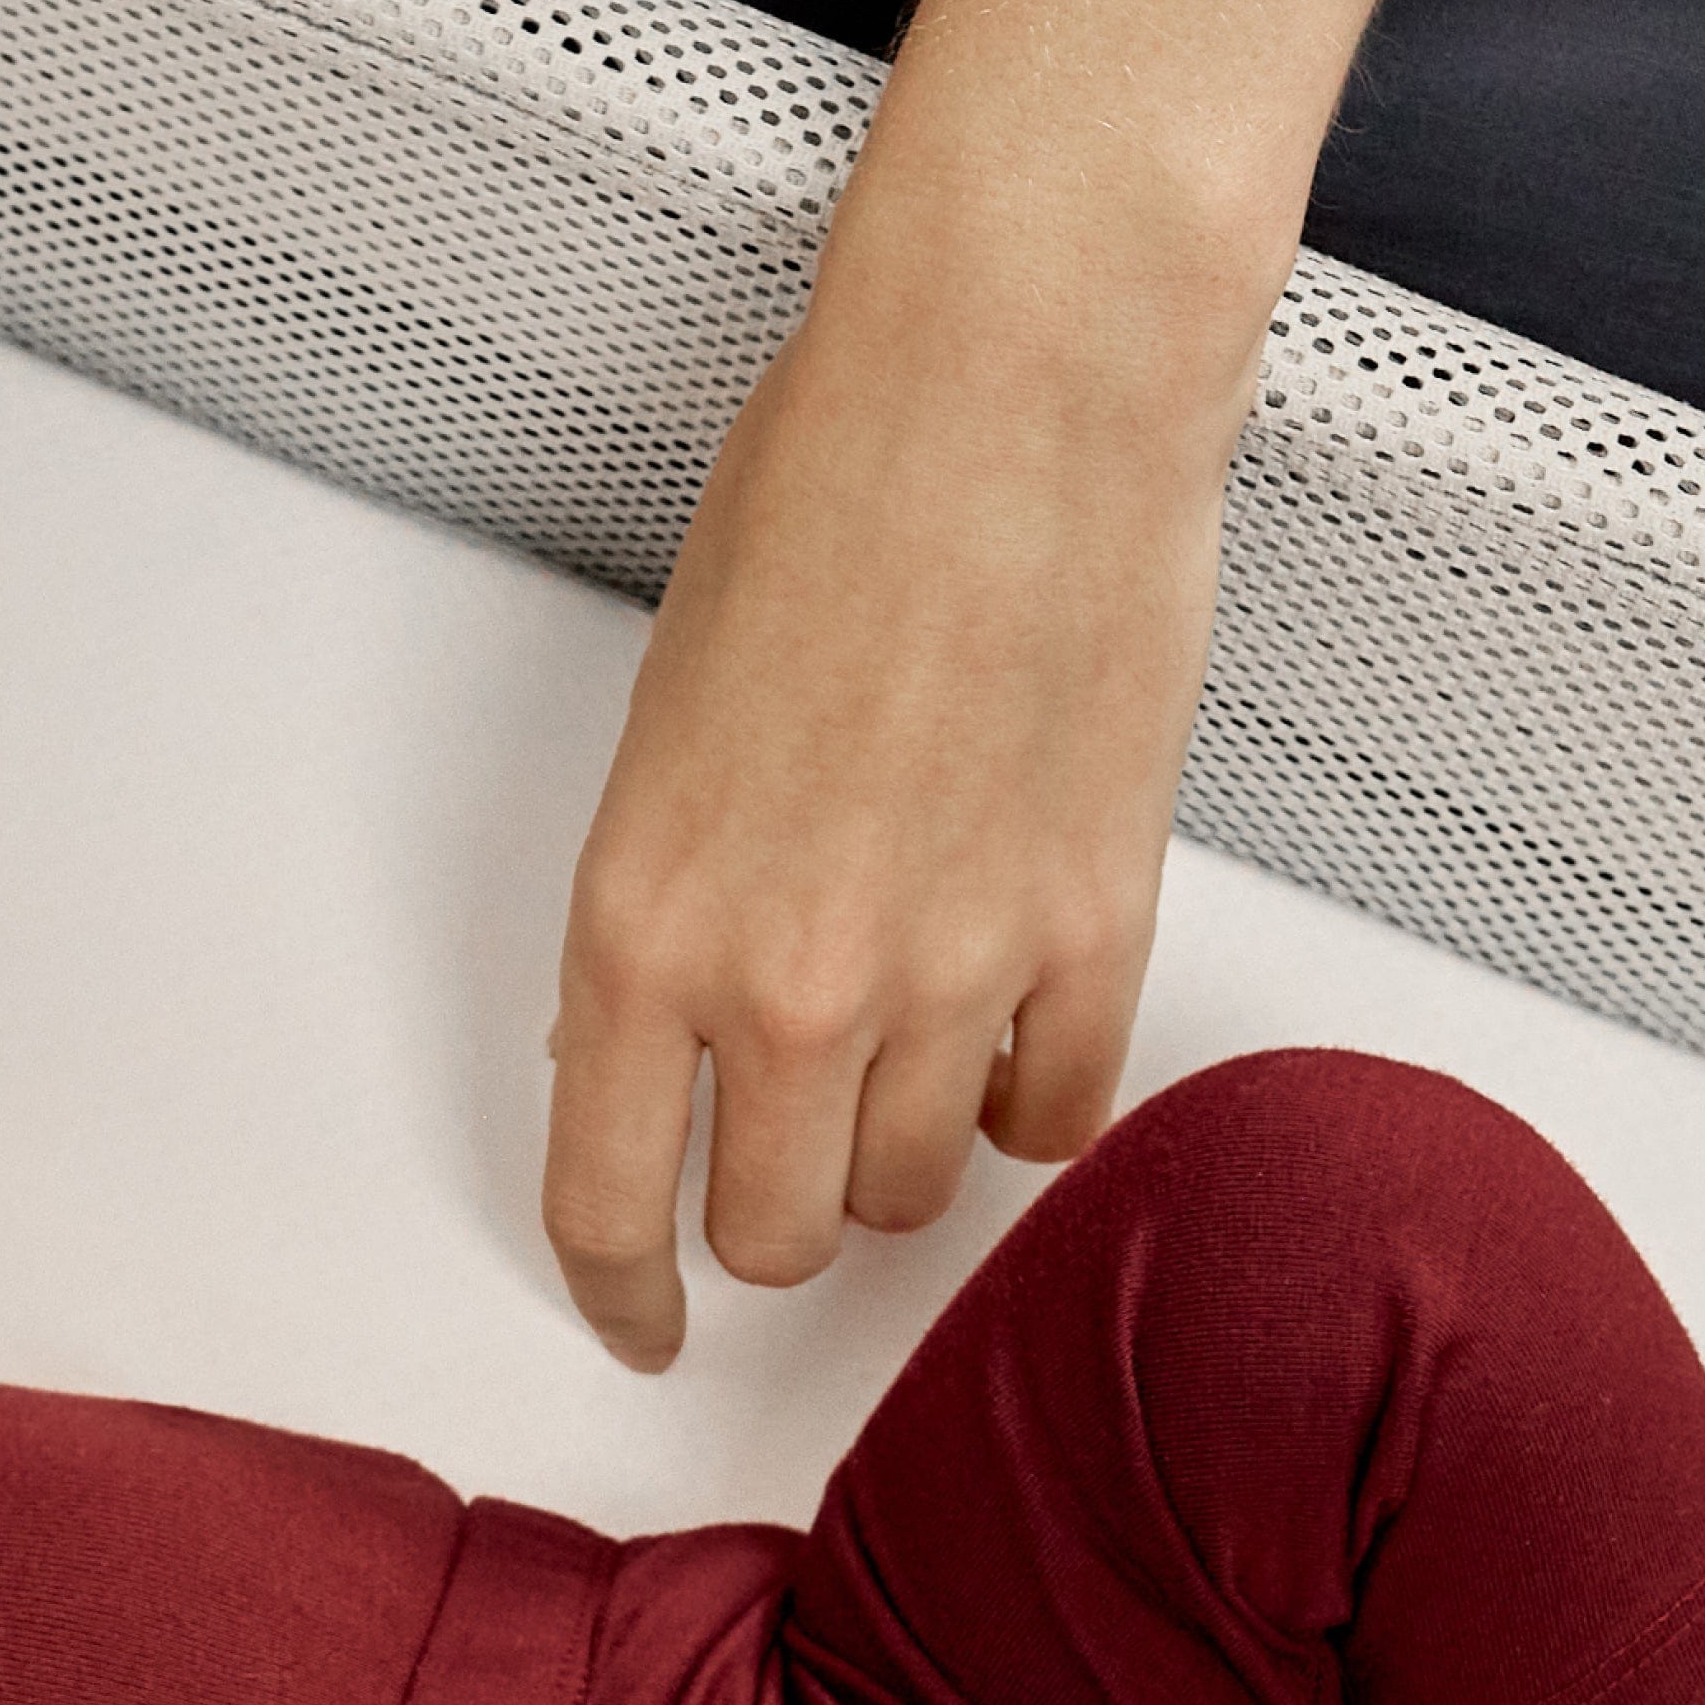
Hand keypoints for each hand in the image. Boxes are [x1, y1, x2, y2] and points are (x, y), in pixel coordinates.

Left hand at [538, 247, 1236, 1367]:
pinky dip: (1024, 1108)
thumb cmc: (830, 496)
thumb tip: (668, 1051)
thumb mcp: (665, 734)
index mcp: (644, 930)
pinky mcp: (1095, 931)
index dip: (624, 1299)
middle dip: (771, 1221)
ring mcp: (952, 971)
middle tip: (788, 1159)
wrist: (1018, 377)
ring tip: (904, 1061)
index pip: (609, 1207)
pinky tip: (1009, 1044)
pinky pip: (1052, 1117)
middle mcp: (790, 985)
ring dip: (896, 1160)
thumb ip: (663, 921)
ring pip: (912, 1196)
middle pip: (777, 1234)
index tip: (645, 1327)